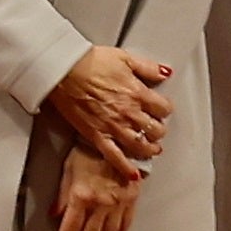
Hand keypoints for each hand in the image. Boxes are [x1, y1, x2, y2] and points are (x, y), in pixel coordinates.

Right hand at [41, 45, 173, 165]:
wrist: (65, 70)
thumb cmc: (90, 62)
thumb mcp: (125, 57)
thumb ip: (148, 68)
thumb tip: (164, 73)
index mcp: (137, 93)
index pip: (164, 108)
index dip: (165, 109)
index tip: (162, 109)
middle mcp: (129, 113)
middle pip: (155, 130)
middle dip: (158, 130)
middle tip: (156, 129)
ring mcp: (114, 127)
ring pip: (140, 146)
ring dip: (149, 149)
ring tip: (150, 148)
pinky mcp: (97, 136)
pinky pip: (115, 157)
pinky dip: (125, 167)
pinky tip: (132, 173)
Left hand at [51, 145, 144, 230]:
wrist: (118, 138)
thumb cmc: (90, 150)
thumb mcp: (69, 169)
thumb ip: (62, 196)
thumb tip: (54, 216)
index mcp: (82, 196)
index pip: (70, 229)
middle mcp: (101, 204)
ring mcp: (118, 204)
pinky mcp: (131, 201)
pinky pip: (125, 225)